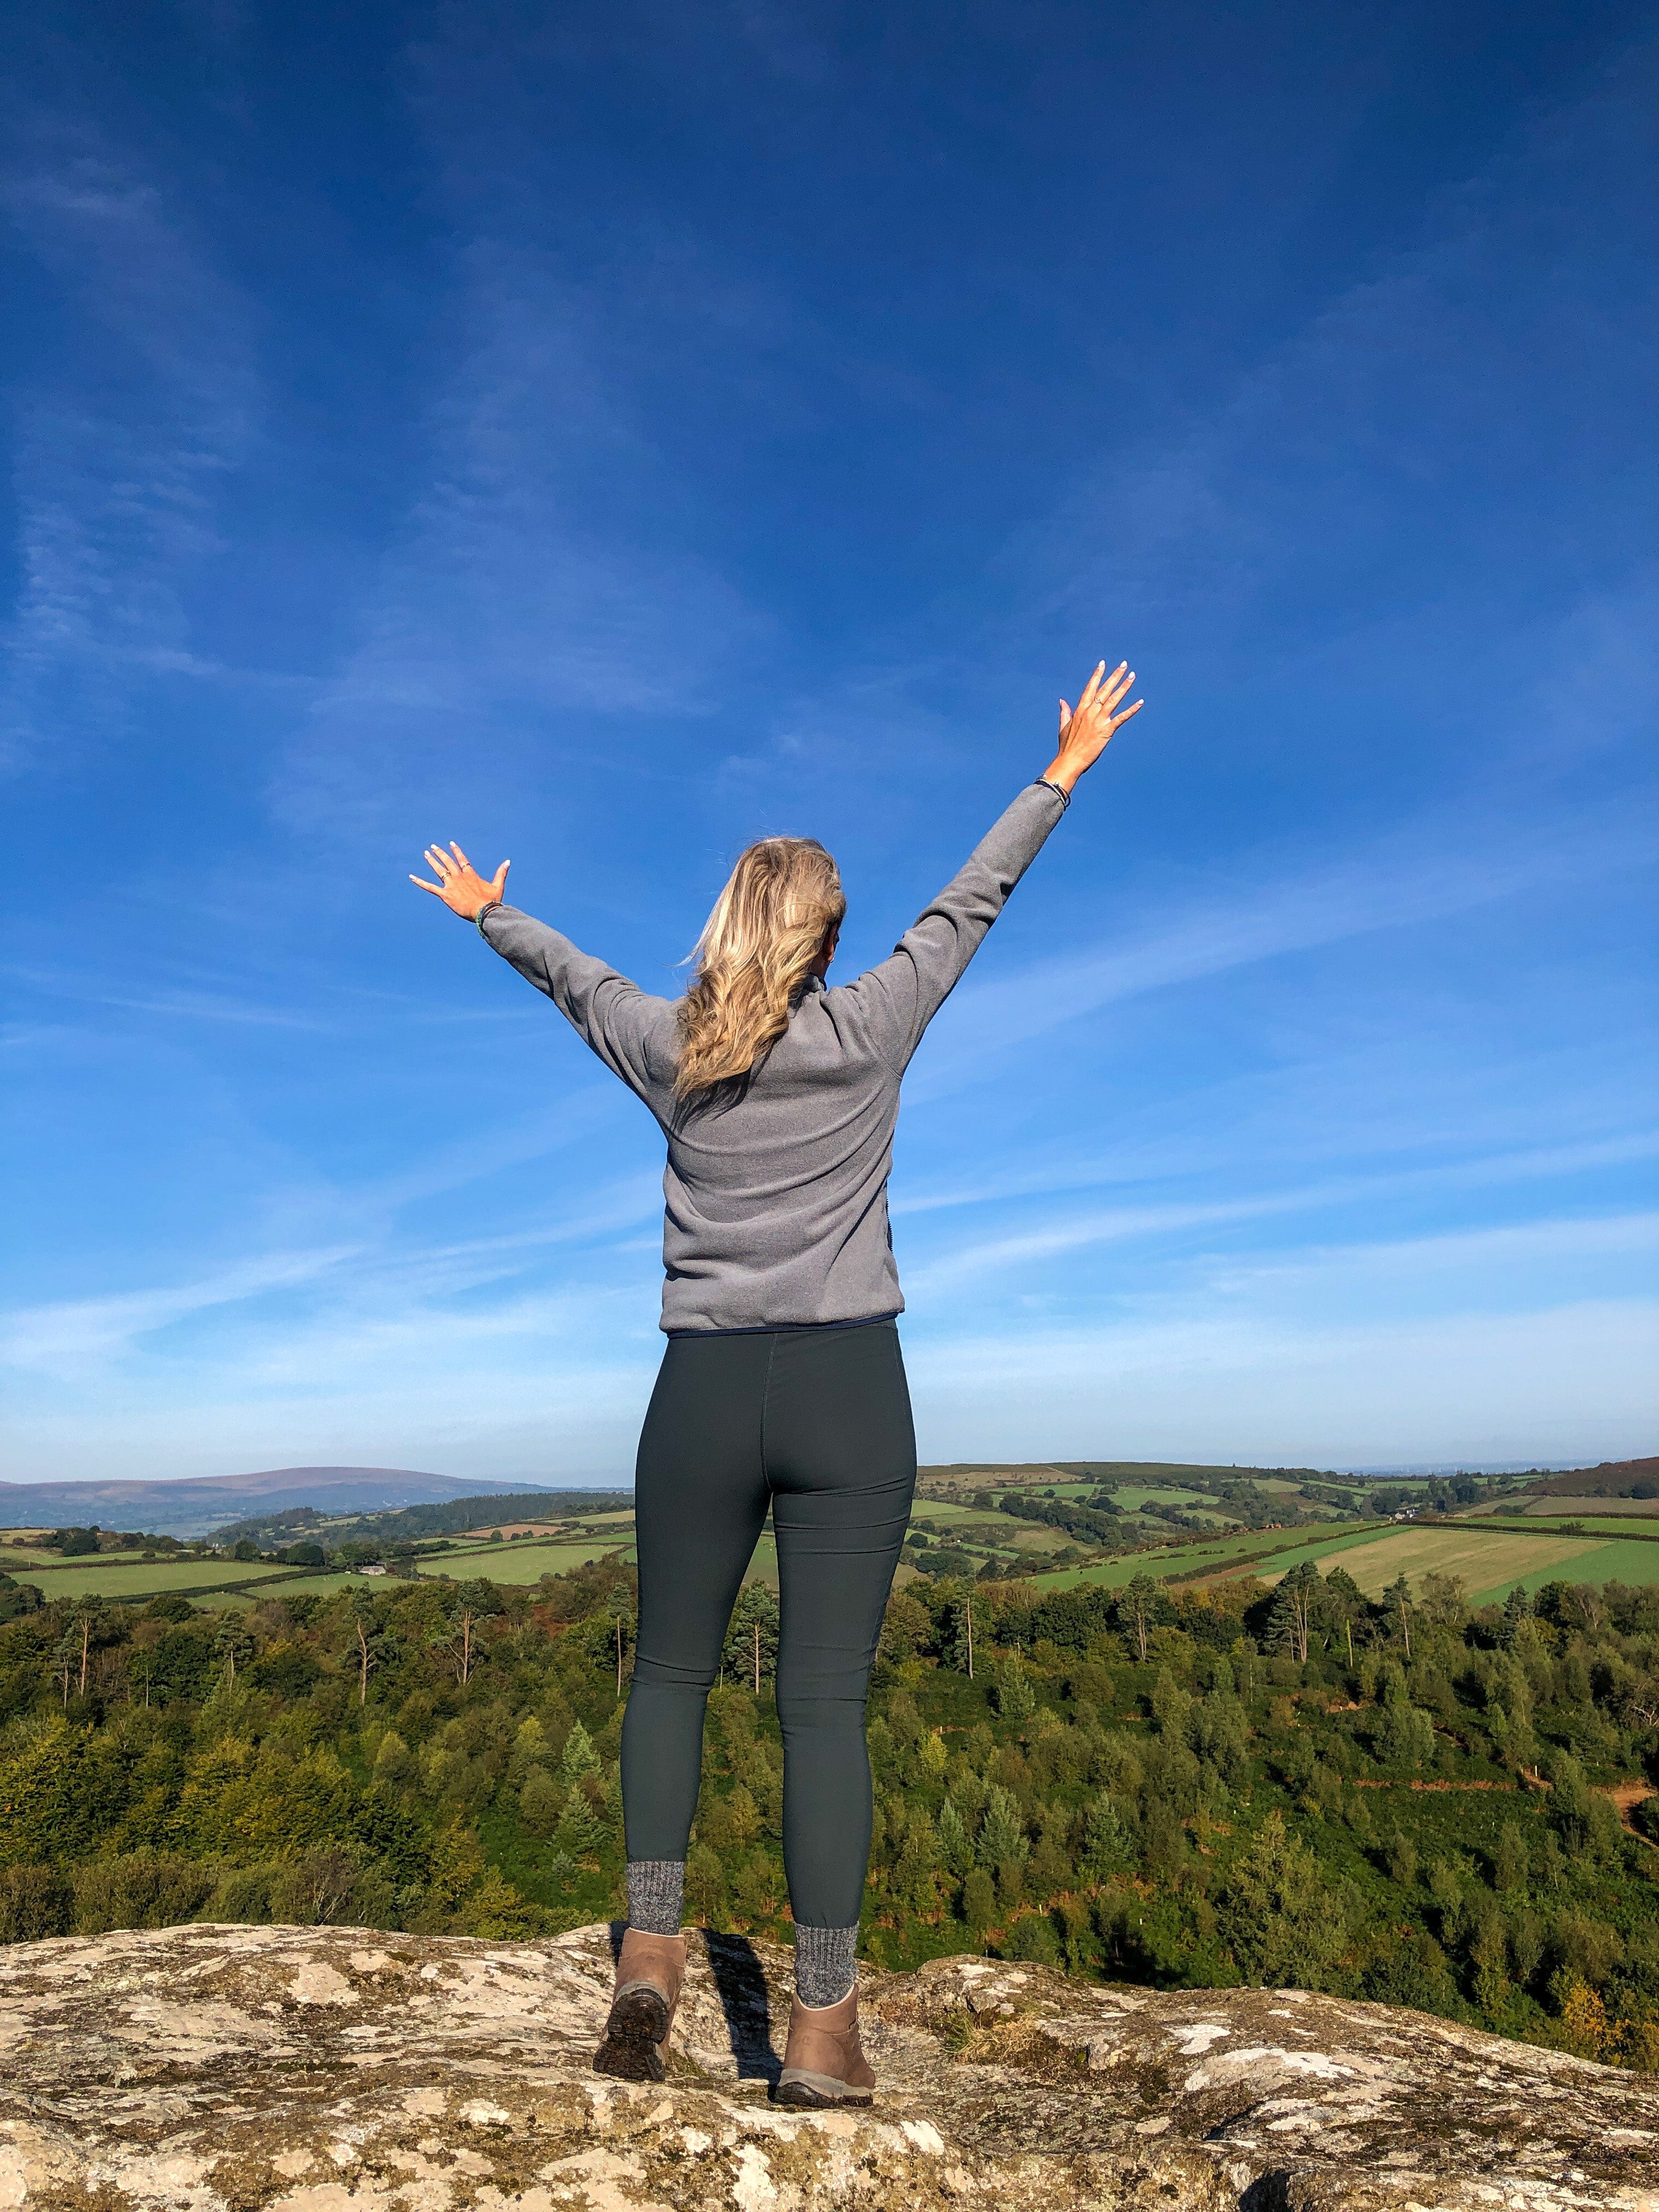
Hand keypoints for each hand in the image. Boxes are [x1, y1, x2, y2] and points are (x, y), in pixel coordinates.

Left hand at [409, 842, 509, 920]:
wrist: (483, 911)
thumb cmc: (491, 901)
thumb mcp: (497, 886)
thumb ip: (501, 873)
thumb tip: (508, 861)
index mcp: (470, 874)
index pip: (462, 859)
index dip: (456, 851)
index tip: (451, 843)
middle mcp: (459, 877)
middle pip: (448, 862)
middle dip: (441, 853)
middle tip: (433, 846)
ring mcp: (451, 885)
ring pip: (439, 870)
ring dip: (432, 861)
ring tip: (426, 854)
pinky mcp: (445, 894)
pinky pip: (430, 887)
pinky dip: (420, 882)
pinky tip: (411, 877)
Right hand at [1042, 660, 1142, 792]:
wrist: (1070, 761)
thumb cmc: (1066, 746)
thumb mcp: (1064, 726)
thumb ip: (1065, 712)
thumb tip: (1062, 701)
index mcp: (1080, 710)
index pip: (1090, 688)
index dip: (1097, 675)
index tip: (1103, 664)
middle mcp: (1090, 712)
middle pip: (1105, 689)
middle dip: (1115, 676)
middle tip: (1124, 664)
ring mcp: (1099, 720)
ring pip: (1114, 699)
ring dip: (1124, 687)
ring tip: (1132, 676)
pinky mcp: (1106, 730)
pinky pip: (1121, 718)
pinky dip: (1131, 710)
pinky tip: (1140, 702)